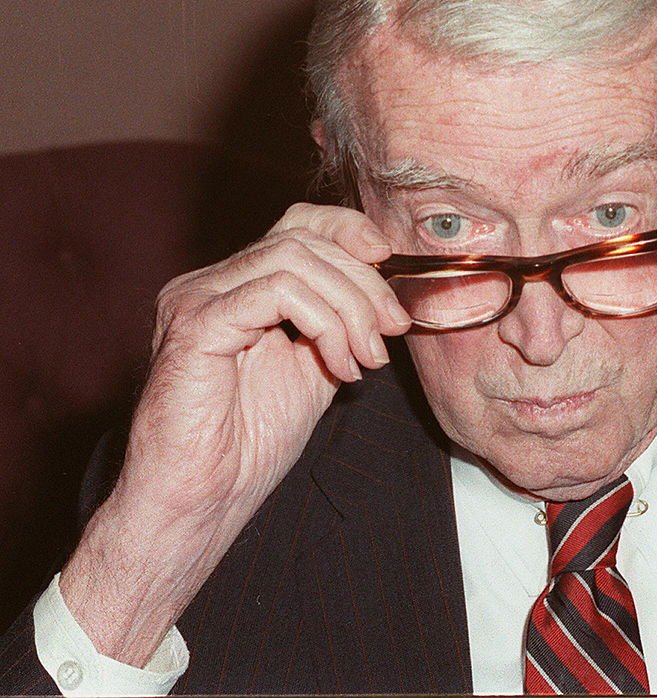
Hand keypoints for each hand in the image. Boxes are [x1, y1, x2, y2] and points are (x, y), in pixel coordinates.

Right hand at [61, 202, 410, 664]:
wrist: (202, 501)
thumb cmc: (249, 444)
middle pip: (303, 238)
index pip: (297, 223)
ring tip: (365, 360)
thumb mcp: (314, 367)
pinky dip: (323, 323)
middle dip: (363, 282)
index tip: (390, 263)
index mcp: (237, 287)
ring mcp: (198, 298)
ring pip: (294, 259)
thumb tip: (386, 293)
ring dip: (349, 308)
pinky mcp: (195, 323)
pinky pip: (276, 292)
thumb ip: (339, 322)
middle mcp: (211, 282)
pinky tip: (336, 367)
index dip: (350, 231)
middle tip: (392, 331)